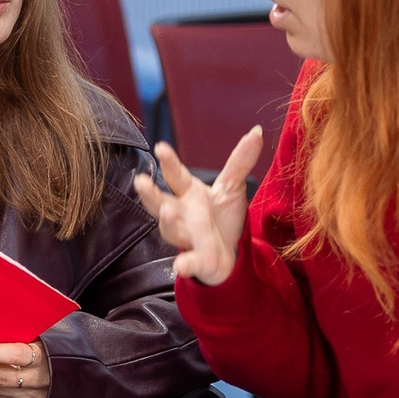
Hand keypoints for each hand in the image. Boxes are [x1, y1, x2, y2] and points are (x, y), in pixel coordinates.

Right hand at [131, 128, 266, 285]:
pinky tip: (180, 266)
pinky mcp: (197, 260)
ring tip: (167, 211)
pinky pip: (188, 262)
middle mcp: (181, 214)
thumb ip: (240, 161)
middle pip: (159, 202)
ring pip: (169, 230)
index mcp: (188, 194)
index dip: (168, 162)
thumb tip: (256, 131)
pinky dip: (184, 264)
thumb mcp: (232, 187)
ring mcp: (186, 237)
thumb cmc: (222, 217)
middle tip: (142, 181)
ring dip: (166, 222)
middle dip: (150, 193)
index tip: (160, 147)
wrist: (229, 253)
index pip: (175, 175)